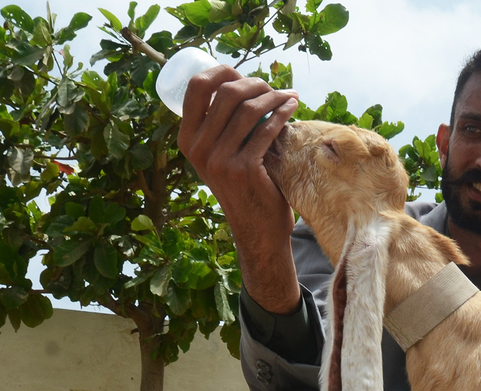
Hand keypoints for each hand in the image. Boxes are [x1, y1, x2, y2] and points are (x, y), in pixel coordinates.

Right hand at [176, 65, 302, 313]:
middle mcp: (198, 148)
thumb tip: (241, 84)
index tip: (241, 72)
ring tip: (287, 95)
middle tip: (272, 86)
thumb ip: (220, 130)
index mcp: (187, 140)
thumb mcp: (220, 157)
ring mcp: (220, 159)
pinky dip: (283, 112)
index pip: (196, 87)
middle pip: (226, 92)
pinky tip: (293, 106)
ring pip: (248, 108)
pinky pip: (266, 128)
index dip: (220, 70)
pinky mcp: (244, 168)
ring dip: (273, 95)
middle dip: (254, 82)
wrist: (257, 229)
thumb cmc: (245, 187)